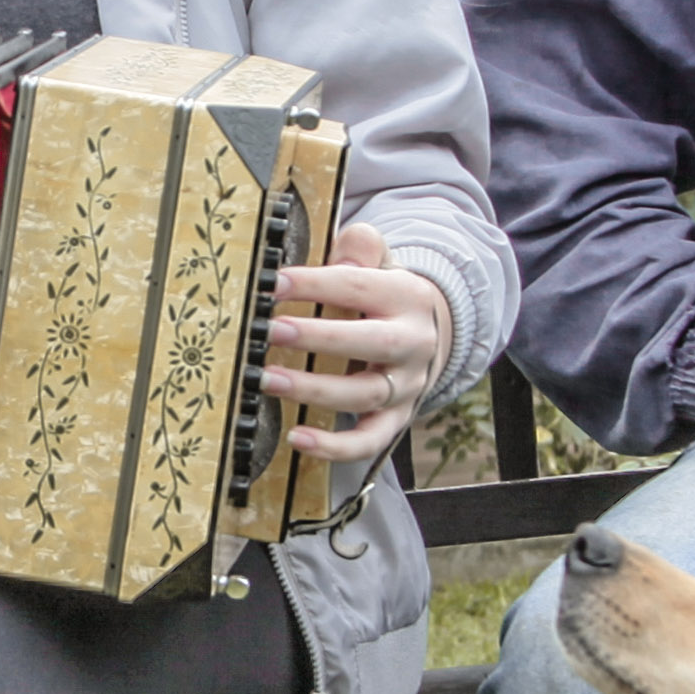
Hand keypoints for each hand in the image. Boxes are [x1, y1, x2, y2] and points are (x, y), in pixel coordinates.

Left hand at [258, 223, 451, 471]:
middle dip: (320, 337)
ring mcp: (406, 386)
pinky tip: (298, 437)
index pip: (359, 285)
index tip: (274, 283)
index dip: (315, 284)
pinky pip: (369, 440)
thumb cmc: (383, 296)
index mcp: (407, 296)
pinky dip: (335, 446)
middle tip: (272, 331)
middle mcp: (413, 342)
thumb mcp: (379, 264)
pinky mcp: (395, 420)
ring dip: (315, 389)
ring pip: (365, 393)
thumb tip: (344, 247)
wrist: (426, 336)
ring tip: (268, 379)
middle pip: (373, 342)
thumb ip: (361, 248)